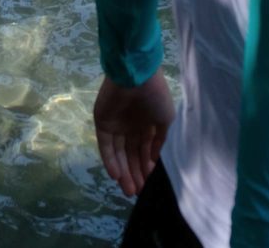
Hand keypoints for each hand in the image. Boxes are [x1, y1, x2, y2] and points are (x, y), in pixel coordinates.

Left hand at [93, 69, 174, 197]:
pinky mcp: (102, 124)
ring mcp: (115, 126)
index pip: (143, 151)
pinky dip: (110, 161)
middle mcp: (130, 127)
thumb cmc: (155, 95)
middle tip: (136, 192)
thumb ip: (160, 140)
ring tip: (128, 189)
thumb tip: (154, 160)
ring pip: (118, 154)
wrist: (136, 76)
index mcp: (145, 124)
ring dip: (123, 172)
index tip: (147, 185)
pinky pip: (106, 146)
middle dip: (133, 174)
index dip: (145, 168)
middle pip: (130, 155)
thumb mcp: (165, 119)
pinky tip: (117, 176)